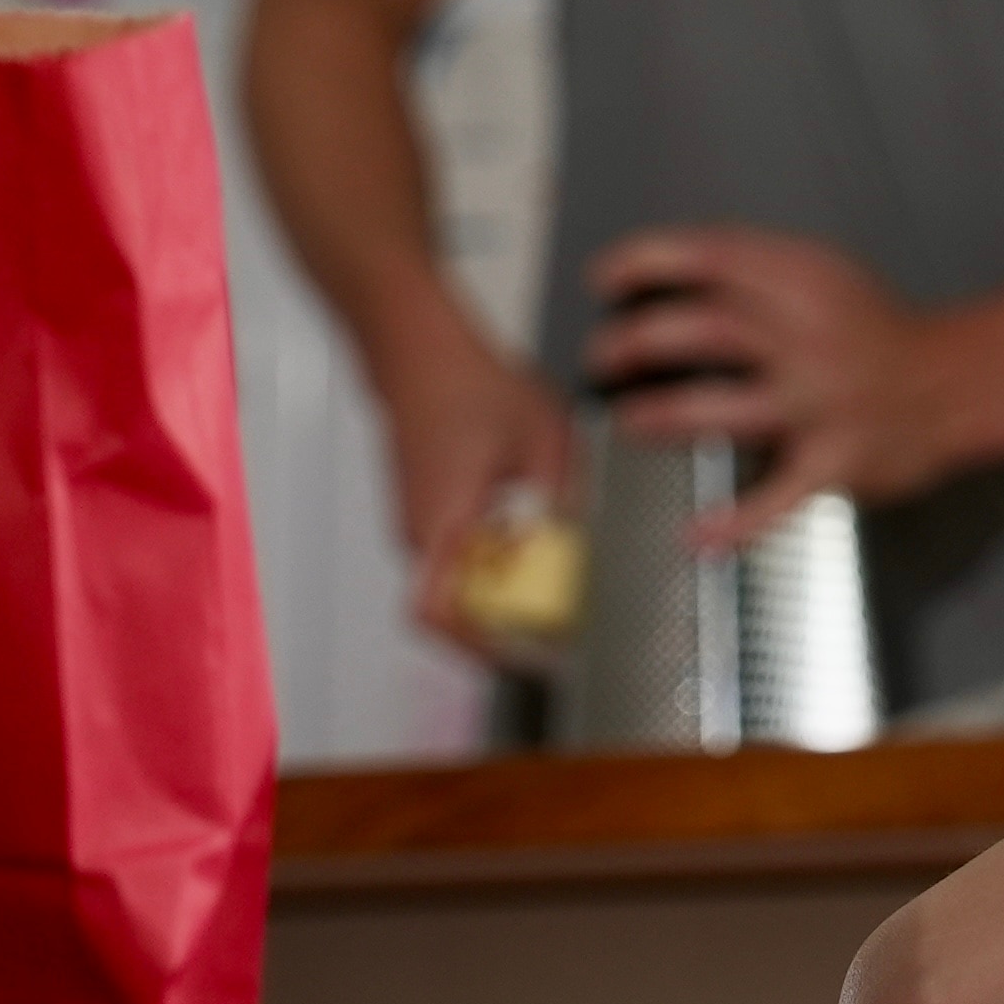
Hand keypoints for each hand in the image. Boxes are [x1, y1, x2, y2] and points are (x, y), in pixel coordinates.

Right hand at [370, 311, 577, 657]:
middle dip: (510, 622)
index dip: (483, 648)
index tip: (533, 655)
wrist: (418, 347)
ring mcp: (418, 524)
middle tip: (563, 619)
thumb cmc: (467, 381)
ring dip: (505, 588)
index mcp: (441, 523)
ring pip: (460, 584)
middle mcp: (419, 534)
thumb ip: (564, 498)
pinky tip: (532, 531)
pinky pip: (459, 557)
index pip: (440, 616)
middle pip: (457, 611)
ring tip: (555, 571)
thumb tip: (585, 548)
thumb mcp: (543, 438)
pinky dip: (496, 561)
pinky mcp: (426, 512)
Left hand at [587, 227, 1003, 542]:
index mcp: (804, 280)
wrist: (958, 381)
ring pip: (725, 406)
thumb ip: (755, 275)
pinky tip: (695, 535)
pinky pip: (776, 496)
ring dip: (662, 416)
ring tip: (627, 421)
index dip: (645, 262)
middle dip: (638, 341)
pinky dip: (733, 521)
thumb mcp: (824, 276)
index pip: (710, 255)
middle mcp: (812, 336)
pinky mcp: (838, 460)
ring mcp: (824, 401)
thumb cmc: (875, 331)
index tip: (605, 281)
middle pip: (707, 328)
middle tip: (604, 357)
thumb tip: (663, 281)